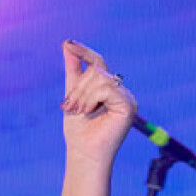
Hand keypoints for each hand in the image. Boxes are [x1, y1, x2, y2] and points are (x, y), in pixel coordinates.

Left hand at [60, 40, 136, 165]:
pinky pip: (106, 89)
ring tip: (79, 111)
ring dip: (82, 95)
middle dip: (78, 88)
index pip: (97, 63)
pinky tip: (89, 112)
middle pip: (96, 71)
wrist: (83, 153)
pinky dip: (91, 99)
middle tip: (70, 107)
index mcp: (109, 89)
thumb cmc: (78, 130)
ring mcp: (127, 98)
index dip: (83, 52)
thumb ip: (73, 71)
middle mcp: (120, 91)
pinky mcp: (128, 105)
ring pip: (100, 78)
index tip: (68, 43)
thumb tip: (67, 43)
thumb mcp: (72, 95)